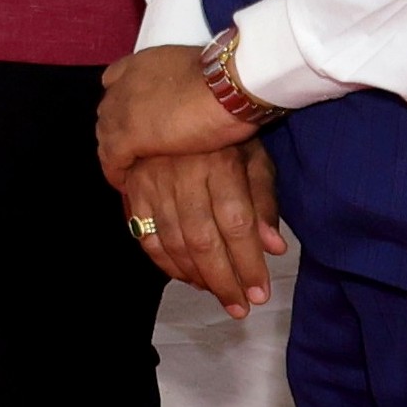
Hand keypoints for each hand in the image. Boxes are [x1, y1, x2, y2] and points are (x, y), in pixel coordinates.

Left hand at [99, 41, 250, 181]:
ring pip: (106, 135)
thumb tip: (193, 93)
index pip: (113, 82)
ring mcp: (122, 109)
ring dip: (116, 152)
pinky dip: (116, 172)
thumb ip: (181, 81)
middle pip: (108, 111)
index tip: (132, 117)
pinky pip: (112, 158)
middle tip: (132, 150)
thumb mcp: (196, 72)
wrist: (226, 88)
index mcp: (139, 64)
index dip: (122, 102)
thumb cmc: (225, 80)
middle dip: (117, 129)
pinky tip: (125, 184)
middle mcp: (123, 84)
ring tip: (128, 170)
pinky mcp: (128, 136)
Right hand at [119, 141, 286, 317]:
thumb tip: (274, 248)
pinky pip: (144, 232)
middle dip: (222, 279)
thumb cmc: (226, 133)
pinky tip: (183, 276)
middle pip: (202, 238)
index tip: (260, 294)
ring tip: (215, 294)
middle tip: (239, 307)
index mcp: (220, 164)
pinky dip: (162, 260)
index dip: (248, 263)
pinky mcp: (133, 185)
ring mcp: (153, 179)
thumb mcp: (255, 157)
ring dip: (195, 275)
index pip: (236, 224)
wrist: (181, 99)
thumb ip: (264, 201)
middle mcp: (183, 173)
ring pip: (172, 239)